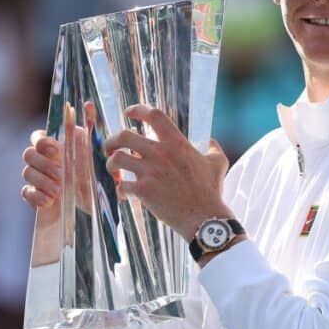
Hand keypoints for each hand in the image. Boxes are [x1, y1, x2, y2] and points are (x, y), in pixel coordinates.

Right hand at [20, 101, 94, 212]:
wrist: (99, 202)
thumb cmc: (98, 173)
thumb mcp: (99, 151)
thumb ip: (93, 127)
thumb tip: (87, 104)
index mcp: (56, 147)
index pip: (37, 137)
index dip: (41, 142)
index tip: (56, 150)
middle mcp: (44, 160)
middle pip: (28, 154)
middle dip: (44, 164)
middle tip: (62, 175)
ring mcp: (39, 178)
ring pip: (26, 173)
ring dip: (42, 181)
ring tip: (59, 190)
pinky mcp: (37, 196)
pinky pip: (25, 192)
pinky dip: (36, 196)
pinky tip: (50, 201)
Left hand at [104, 104, 231, 240]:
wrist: (204, 217)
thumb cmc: (211, 191)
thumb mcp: (217, 164)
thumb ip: (213, 149)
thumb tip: (212, 142)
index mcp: (176, 143)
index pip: (154, 116)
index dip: (138, 110)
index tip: (129, 113)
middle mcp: (160, 154)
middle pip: (124, 135)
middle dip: (112, 140)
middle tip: (110, 147)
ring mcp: (150, 172)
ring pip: (116, 158)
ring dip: (111, 164)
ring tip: (114, 170)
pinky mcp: (143, 191)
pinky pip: (121, 185)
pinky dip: (120, 189)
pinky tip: (125, 194)